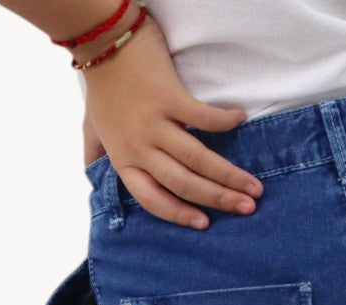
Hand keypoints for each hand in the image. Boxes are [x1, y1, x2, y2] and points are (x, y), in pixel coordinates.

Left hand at [82, 12, 262, 228]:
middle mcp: (140, 148)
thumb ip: (95, 154)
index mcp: (124, 160)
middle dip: (218, 199)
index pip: (153, 200)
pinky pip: (202, 117)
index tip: (205, 224)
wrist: (101, 39)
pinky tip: (239, 121)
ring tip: (254, 187)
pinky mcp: (168, 96)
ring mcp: (154, 123)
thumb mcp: (91, 127)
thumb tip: (92, 173)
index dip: (180, 215)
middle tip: (247, 208)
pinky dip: (224, 121)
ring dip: (229, 175)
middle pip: (183, 184)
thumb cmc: (101, 85)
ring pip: (197, 159)